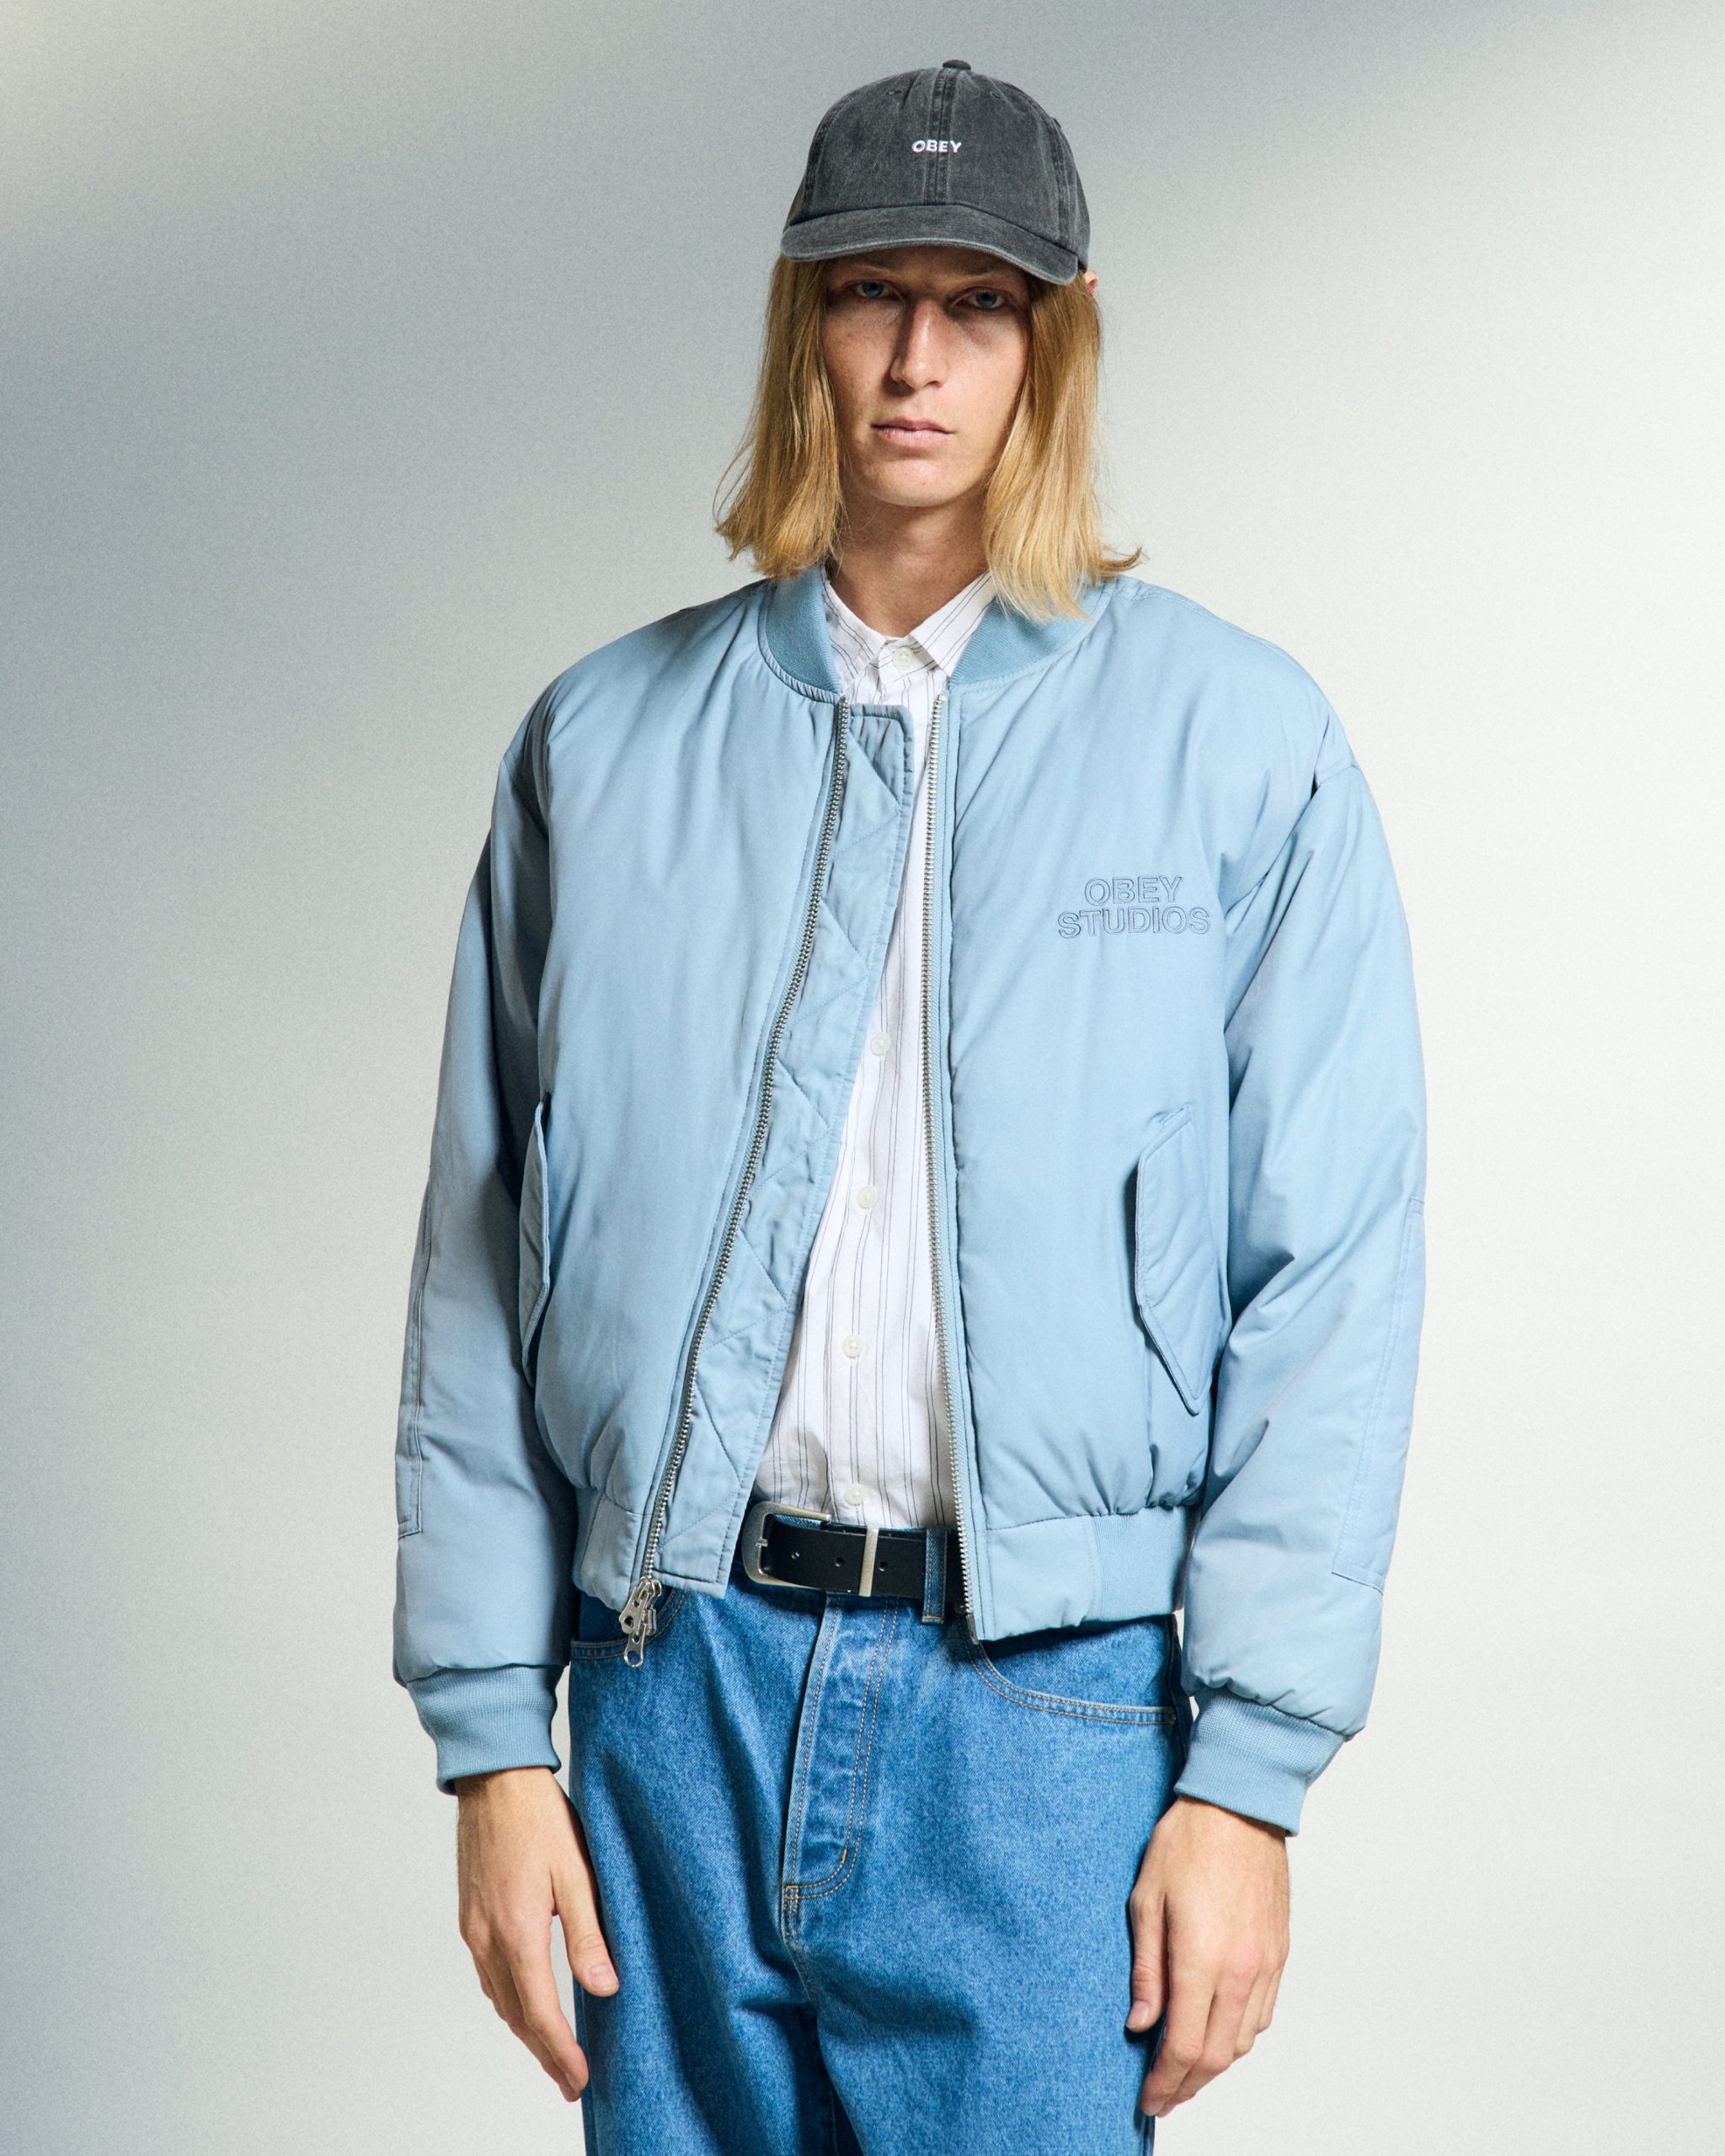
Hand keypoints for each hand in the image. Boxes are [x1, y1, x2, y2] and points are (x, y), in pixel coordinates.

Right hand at [453, 1765, 617, 2101]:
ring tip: (553, 2051)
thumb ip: (588, 1934)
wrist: (495, 1780)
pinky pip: (488, 1975)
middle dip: (544, 2053)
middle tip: (569, 2081)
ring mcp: (473, 1929)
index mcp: (517, 1932)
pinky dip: (509, 2000)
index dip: (561, 2052)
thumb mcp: (577, 1872)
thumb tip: (605, 1987)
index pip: (540, 2013)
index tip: (579, 2080)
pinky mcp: (470, 1916)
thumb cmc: (540, 1818)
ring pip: (499, 1999)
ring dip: (525, 2030)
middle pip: (516, 2016)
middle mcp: (488, 1939)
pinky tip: (525, 2002)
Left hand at [1127, 1795, 1289, 2119]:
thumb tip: (1141, 2023)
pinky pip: (1262, 2014)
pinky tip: (1217, 2033)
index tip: (1147, 2097)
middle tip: (1162, 2096)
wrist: (1239, 1806)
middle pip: (1217, 2055)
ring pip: (1243, 2041)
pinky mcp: (1279, 1953)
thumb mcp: (1146, 1899)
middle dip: (1187, 2085)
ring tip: (1185, 2071)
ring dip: (1214, 2065)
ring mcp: (1265, 1964)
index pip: (1185, 2046)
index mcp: (1202, 1958)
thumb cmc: (1187, 1842)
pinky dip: (1238, 2036)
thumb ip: (1146, 1969)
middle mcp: (1240, 1970)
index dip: (1165, 2081)